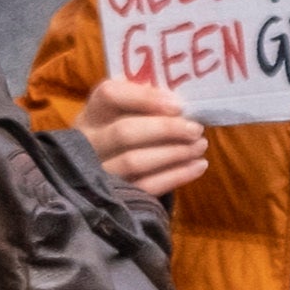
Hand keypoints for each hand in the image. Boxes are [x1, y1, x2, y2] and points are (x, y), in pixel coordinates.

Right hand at [79, 71, 209, 199]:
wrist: (107, 174)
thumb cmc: (126, 133)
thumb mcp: (125, 113)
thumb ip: (146, 103)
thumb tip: (180, 103)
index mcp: (91, 113)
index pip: (109, 95)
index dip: (144, 98)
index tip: (177, 105)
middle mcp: (88, 142)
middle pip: (124, 132)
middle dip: (166, 129)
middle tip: (195, 129)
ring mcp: (99, 171)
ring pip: (134, 161)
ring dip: (174, 153)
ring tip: (200, 146)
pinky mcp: (116, 195)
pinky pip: (147, 186)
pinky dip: (177, 176)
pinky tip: (198, 166)